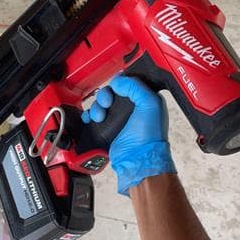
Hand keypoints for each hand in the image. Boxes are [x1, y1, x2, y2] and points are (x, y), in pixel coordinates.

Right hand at [82, 76, 175, 194]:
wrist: (137, 158)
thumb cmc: (149, 135)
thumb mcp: (150, 103)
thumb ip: (136, 86)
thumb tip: (118, 81)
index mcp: (144, 100)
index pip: (128, 83)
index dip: (120, 83)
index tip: (116, 88)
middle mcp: (132, 109)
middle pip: (111, 92)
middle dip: (105, 95)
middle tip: (107, 103)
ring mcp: (119, 119)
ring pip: (101, 103)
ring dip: (97, 106)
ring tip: (100, 116)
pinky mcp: (108, 129)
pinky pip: (94, 116)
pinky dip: (89, 115)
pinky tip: (91, 118)